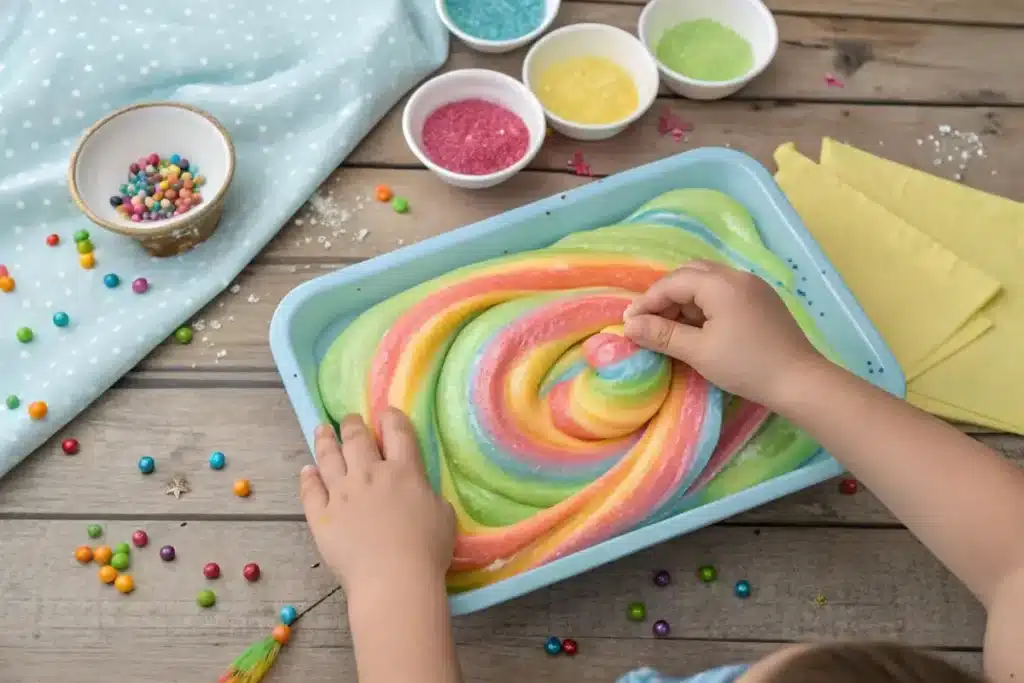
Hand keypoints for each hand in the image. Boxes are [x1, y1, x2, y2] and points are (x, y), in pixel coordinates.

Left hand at [300, 408, 455, 596]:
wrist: (394, 580)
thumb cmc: (427, 550)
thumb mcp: (443, 515)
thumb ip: (427, 494)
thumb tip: (418, 490)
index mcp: (404, 471)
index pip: (397, 432)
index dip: (391, 418)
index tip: (386, 414)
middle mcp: (369, 474)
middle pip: (357, 439)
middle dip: (352, 425)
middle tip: (349, 420)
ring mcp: (341, 494)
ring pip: (329, 458)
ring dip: (325, 441)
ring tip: (322, 430)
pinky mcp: (322, 516)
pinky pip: (310, 490)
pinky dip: (308, 477)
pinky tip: (306, 470)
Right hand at [622, 260, 820, 407]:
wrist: (800, 381)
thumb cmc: (746, 366)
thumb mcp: (699, 352)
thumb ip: (662, 335)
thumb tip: (629, 326)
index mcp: (721, 284)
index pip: (673, 282)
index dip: (647, 302)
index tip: (629, 323)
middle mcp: (737, 276)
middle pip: (690, 274)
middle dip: (665, 296)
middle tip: (649, 322)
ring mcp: (752, 286)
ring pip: (707, 281)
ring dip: (684, 299)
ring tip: (671, 328)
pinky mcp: (761, 300)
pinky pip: (723, 292)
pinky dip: (703, 304)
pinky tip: (698, 328)